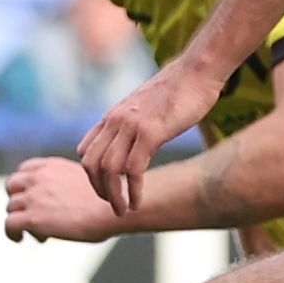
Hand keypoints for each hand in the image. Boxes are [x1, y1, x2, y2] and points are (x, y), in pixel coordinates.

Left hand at [4, 155, 124, 242]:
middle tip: (31, 215)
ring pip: (11, 207)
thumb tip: (71, 199)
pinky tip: (19, 239)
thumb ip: (69, 184)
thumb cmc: (110, 199)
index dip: (25, 185)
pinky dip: (11, 233)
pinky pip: (9, 224)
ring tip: (39, 232)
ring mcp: (33, 197)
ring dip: (20, 219)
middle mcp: (38, 178)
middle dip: (18, 200)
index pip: (24, 170)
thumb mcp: (87, 179)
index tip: (32, 198)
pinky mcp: (32, 218)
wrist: (114, 209)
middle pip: (12, 186)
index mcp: (51, 166)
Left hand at [77, 51, 223, 215]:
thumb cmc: (178, 91)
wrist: (197, 72)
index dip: (91, 175)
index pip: (86, 151)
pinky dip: (132, 190)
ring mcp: (131, 125)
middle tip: (113, 207)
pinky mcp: (150, 131)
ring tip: (123, 210)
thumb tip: (134, 144)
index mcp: (113, 116)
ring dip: (113, 195)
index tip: (105, 190)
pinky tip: (137, 201)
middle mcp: (116, 120)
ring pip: (109, 169)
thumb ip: (133, 125)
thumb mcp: (145, 108)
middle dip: (99, 190)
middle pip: (91, 164)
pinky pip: (133, 169)